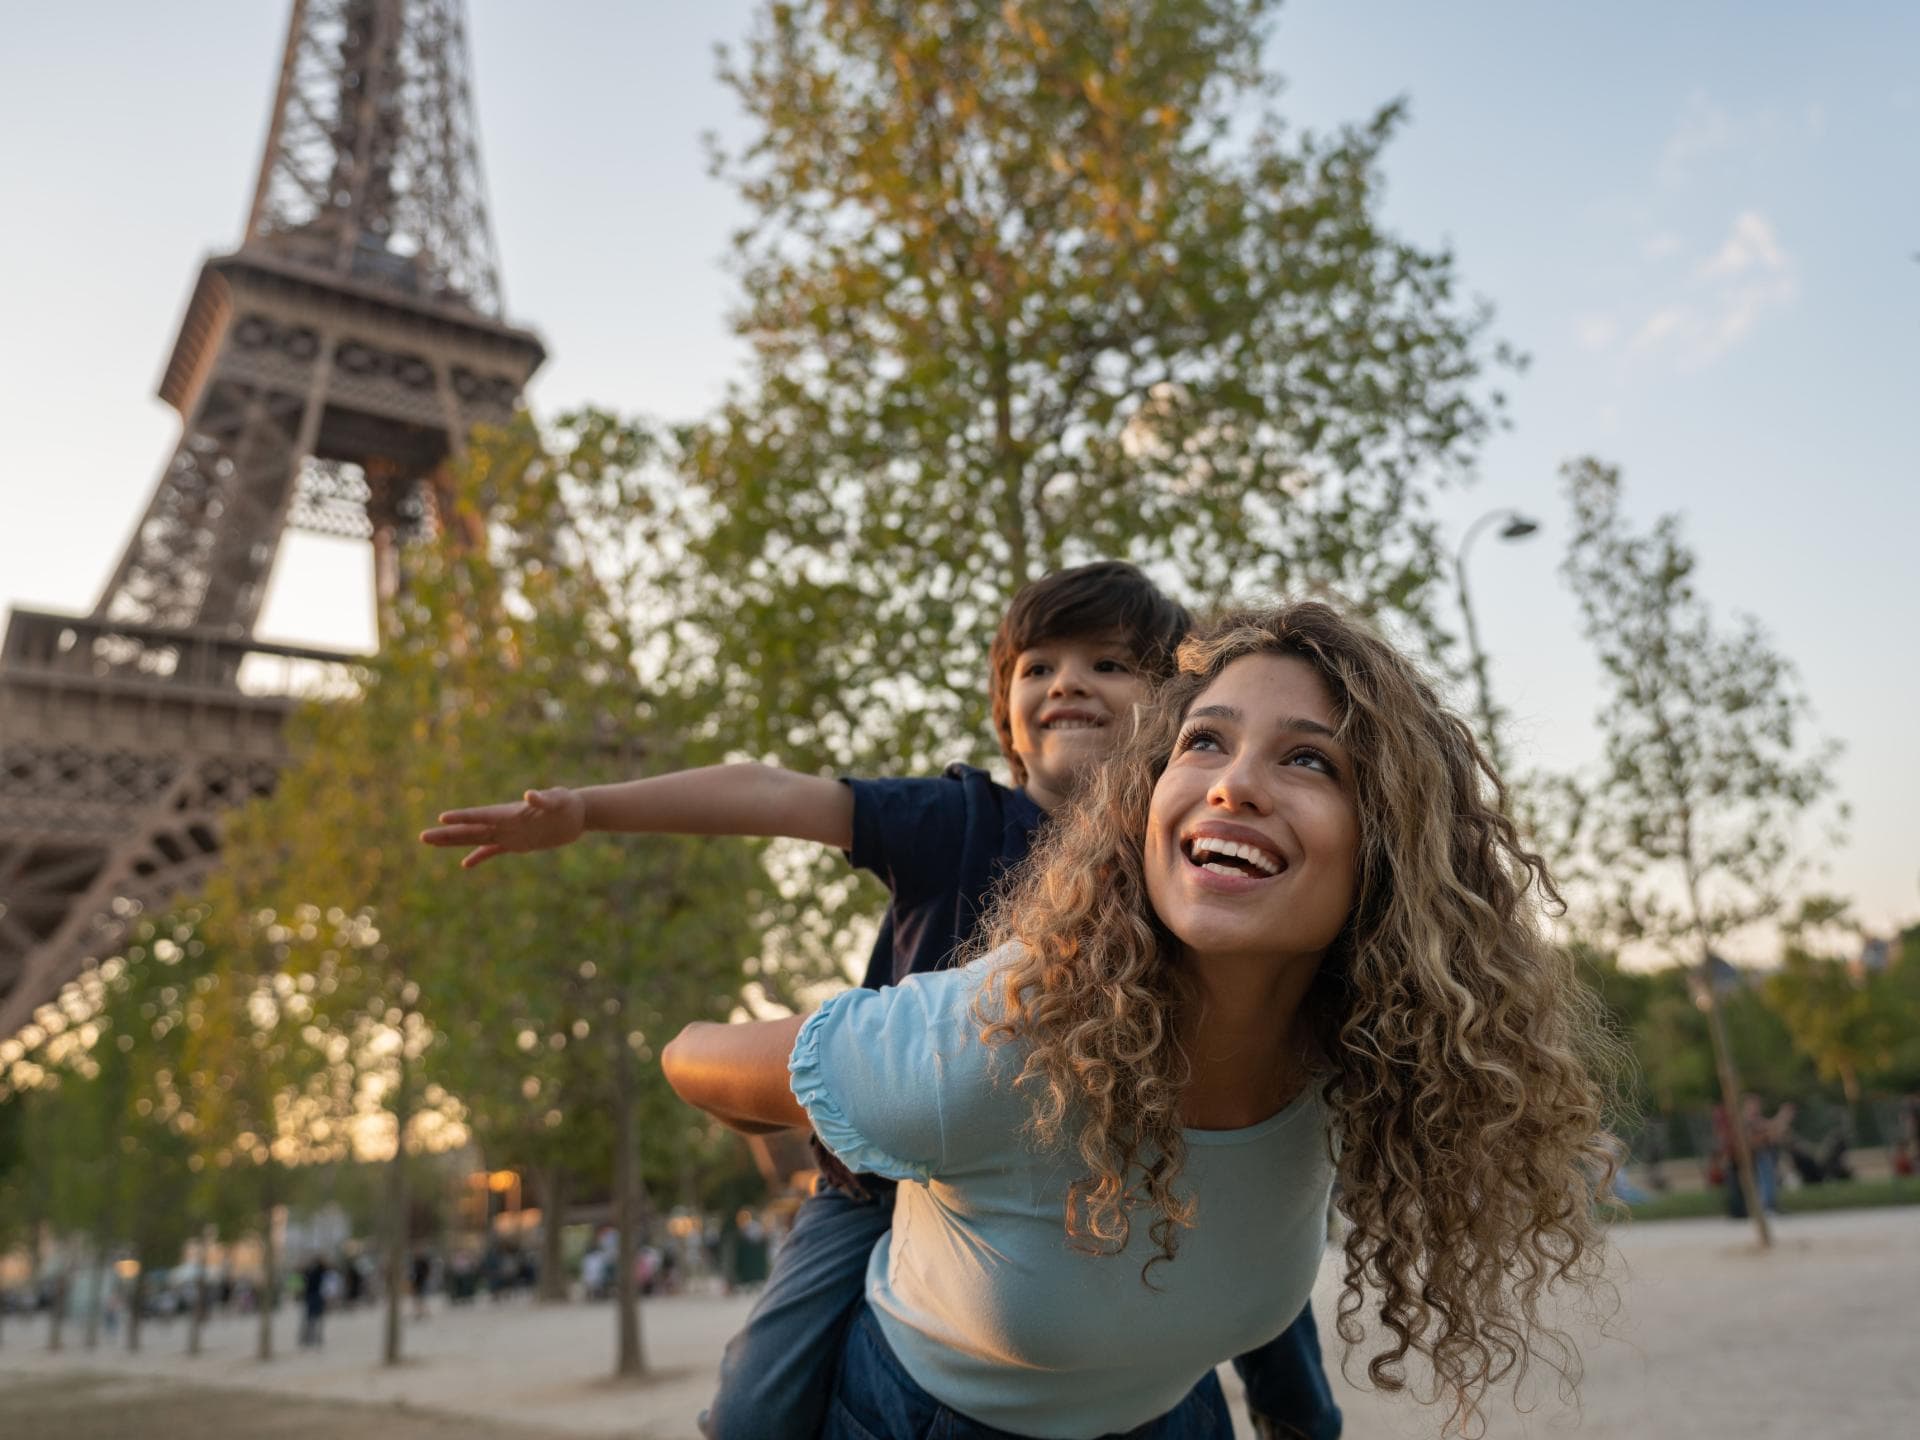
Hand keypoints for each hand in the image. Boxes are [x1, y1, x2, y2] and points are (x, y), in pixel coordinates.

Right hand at [420, 787, 587, 867]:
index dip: (463, 817)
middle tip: (423, 837)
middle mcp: (504, 823)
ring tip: (430, 843)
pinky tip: (465, 864)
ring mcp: (508, 833)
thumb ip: (543, 799)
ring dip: (454, 843)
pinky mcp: (517, 843)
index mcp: (510, 812)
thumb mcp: (557, 800)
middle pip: (470, 829)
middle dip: (447, 834)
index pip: (481, 815)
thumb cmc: (567, 803)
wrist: (577, 814)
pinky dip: (479, 856)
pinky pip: (493, 850)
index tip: (442, 819)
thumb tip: (529, 795)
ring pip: (475, 839)